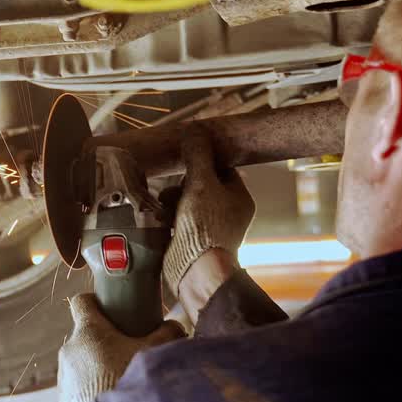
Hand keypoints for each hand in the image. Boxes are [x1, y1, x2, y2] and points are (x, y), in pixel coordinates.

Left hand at [58, 293, 184, 401]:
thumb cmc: (134, 383)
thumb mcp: (155, 353)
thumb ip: (168, 333)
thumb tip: (174, 324)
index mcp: (89, 331)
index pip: (82, 302)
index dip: (95, 302)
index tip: (110, 308)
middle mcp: (70, 349)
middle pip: (83, 334)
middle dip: (102, 338)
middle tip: (125, 348)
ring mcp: (64, 375)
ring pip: (78, 361)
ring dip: (94, 364)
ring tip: (118, 377)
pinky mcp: (64, 399)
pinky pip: (76, 385)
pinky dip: (89, 387)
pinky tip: (109, 397)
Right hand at [164, 130, 254, 323]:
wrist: (196, 270)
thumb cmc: (205, 226)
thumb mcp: (201, 183)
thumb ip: (197, 155)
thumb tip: (194, 130)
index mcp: (239, 198)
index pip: (222, 168)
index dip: (203, 162)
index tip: (187, 161)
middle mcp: (228, 212)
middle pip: (201, 184)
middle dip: (182, 185)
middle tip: (174, 190)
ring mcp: (211, 227)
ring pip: (187, 201)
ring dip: (172, 200)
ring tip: (166, 208)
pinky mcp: (194, 240)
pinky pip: (179, 219)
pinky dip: (169, 217)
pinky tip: (162, 220)